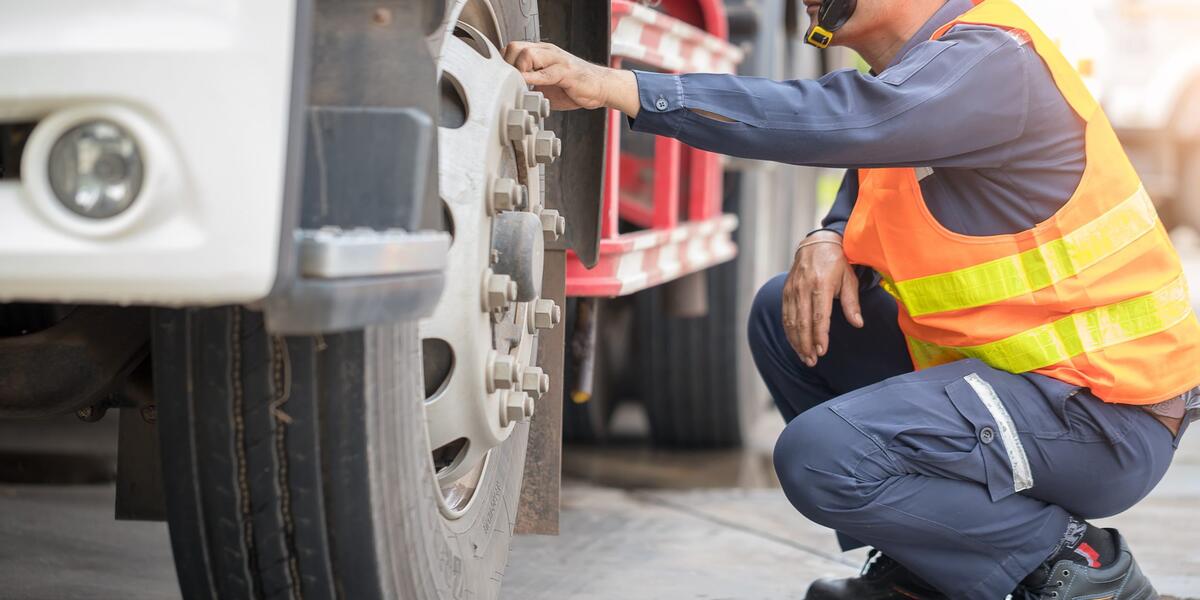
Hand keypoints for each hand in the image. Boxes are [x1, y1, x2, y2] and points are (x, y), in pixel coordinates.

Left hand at [502, 41, 639, 114]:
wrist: (600, 87)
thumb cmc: (573, 87)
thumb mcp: (545, 85)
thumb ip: (528, 85)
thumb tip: (509, 94)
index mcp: (540, 52)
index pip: (512, 49)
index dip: (504, 64)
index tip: (504, 81)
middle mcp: (547, 52)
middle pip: (515, 48)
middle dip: (508, 66)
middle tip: (510, 84)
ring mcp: (557, 60)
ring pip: (528, 55)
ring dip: (519, 72)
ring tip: (519, 87)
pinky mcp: (566, 72)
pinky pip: (545, 73)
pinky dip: (532, 79)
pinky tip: (527, 87)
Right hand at [782, 231, 863, 366]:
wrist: (817, 243)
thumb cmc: (838, 262)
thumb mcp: (849, 279)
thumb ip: (852, 303)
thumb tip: (858, 323)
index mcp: (821, 284)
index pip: (819, 316)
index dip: (819, 336)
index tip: (822, 351)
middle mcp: (803, 288)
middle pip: (802, 322)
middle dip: (806, 344)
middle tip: (812, 361)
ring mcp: (792, 289)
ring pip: (791, 321)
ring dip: (796, 341)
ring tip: (804, 357)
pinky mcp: (786, 291)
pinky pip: (785, 315)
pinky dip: (789, 332)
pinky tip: (795, 343)